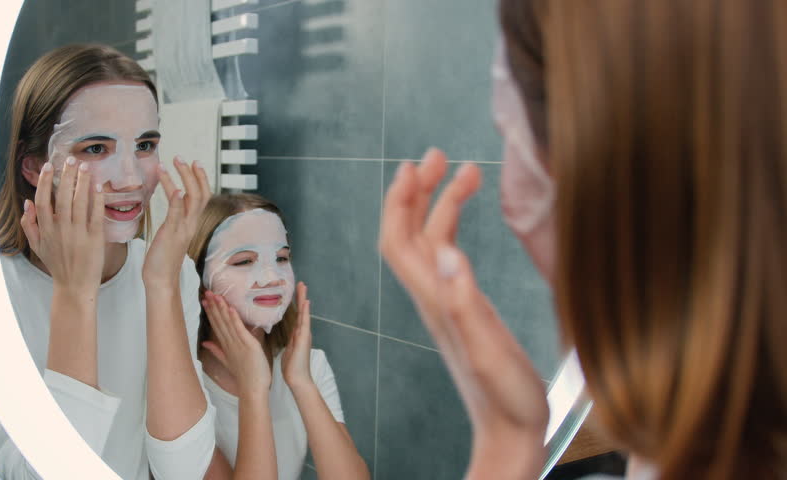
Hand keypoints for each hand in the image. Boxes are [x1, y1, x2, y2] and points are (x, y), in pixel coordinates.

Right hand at [21, 157, 104, 295]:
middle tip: (71, 159)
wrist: (75, 286)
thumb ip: (29, 224)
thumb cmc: (57, 264)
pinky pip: (95, 214)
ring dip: (82, 182)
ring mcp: (78, 233)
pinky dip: (97, 199)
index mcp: (45, 229)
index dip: (45, 181)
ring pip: (79, 202)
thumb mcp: (37, 245)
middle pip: (62, 196)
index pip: (43, 199)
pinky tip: (98, 186)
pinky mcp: (94, 239)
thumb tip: (27, 202)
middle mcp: (60, 229)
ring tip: (85, 166)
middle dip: (66, 175)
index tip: (49, 165)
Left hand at [142, 156, 210, 286]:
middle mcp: (191, 224)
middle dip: (193, 173)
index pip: (202, 195)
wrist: (160, 280)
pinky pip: (177, 213)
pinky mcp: (172, 233)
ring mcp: (183, 228)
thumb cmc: (162, 258)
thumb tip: (177, 199)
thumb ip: (177, 216)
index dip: (200, 178)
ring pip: (191, 198)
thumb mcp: (172, 232)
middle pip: (201, 193)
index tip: (193, 163)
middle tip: (181, 157)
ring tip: (172, 162)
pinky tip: (174, 187)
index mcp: (191, 223)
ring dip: (183, 178)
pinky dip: (177, 198)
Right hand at [201, 291, 271, 394]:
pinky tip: (230, 308)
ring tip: (216, 295)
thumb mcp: (228, 361)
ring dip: (222, 308)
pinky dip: (235, 319)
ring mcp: (238, 344)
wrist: (252, 389)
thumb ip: (216, 350)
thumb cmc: (244, 375)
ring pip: (227, 323)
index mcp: (226, 345)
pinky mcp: (248, 345)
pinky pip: (240, 330)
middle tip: (207, 292)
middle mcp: (229, 343)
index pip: (216, 325)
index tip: (205, 300)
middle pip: (220, 321)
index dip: (211, 312)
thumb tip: (205, 343)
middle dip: (213, 306)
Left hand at [281, 282, 312, 388]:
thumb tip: (283, 334)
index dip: (295, 303)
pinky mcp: (304, 339)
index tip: (293, 291)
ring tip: (303, 286)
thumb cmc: (292, 367)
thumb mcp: (287, 349)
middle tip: (300, 283)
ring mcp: (304, 335)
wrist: (298, 380)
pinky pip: (305, 323)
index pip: (295, 315)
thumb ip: (287, 340)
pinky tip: (306, 302)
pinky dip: (306, 312)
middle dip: (301, 297)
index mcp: (297, 334)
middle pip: (301, 311)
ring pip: (304, 313)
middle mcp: (302, 332)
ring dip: (304, 299)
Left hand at [378, 148, 547, 474]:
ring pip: (431, 242)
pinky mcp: (465, 309)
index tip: (412, 167)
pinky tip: (469, 218)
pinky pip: (450, 257)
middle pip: (409, 234)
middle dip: (417, 190)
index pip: (398, 242)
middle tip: (438, 155)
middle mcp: (435, 298)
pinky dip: (455, 227)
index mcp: (436, 302)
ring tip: (466, 171)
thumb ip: (465, 304)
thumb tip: (445, 251)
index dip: (399, 202)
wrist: (512, 432)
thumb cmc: (506, 400)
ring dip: (440, 203)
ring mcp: (449, 303)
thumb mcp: (489, 351)